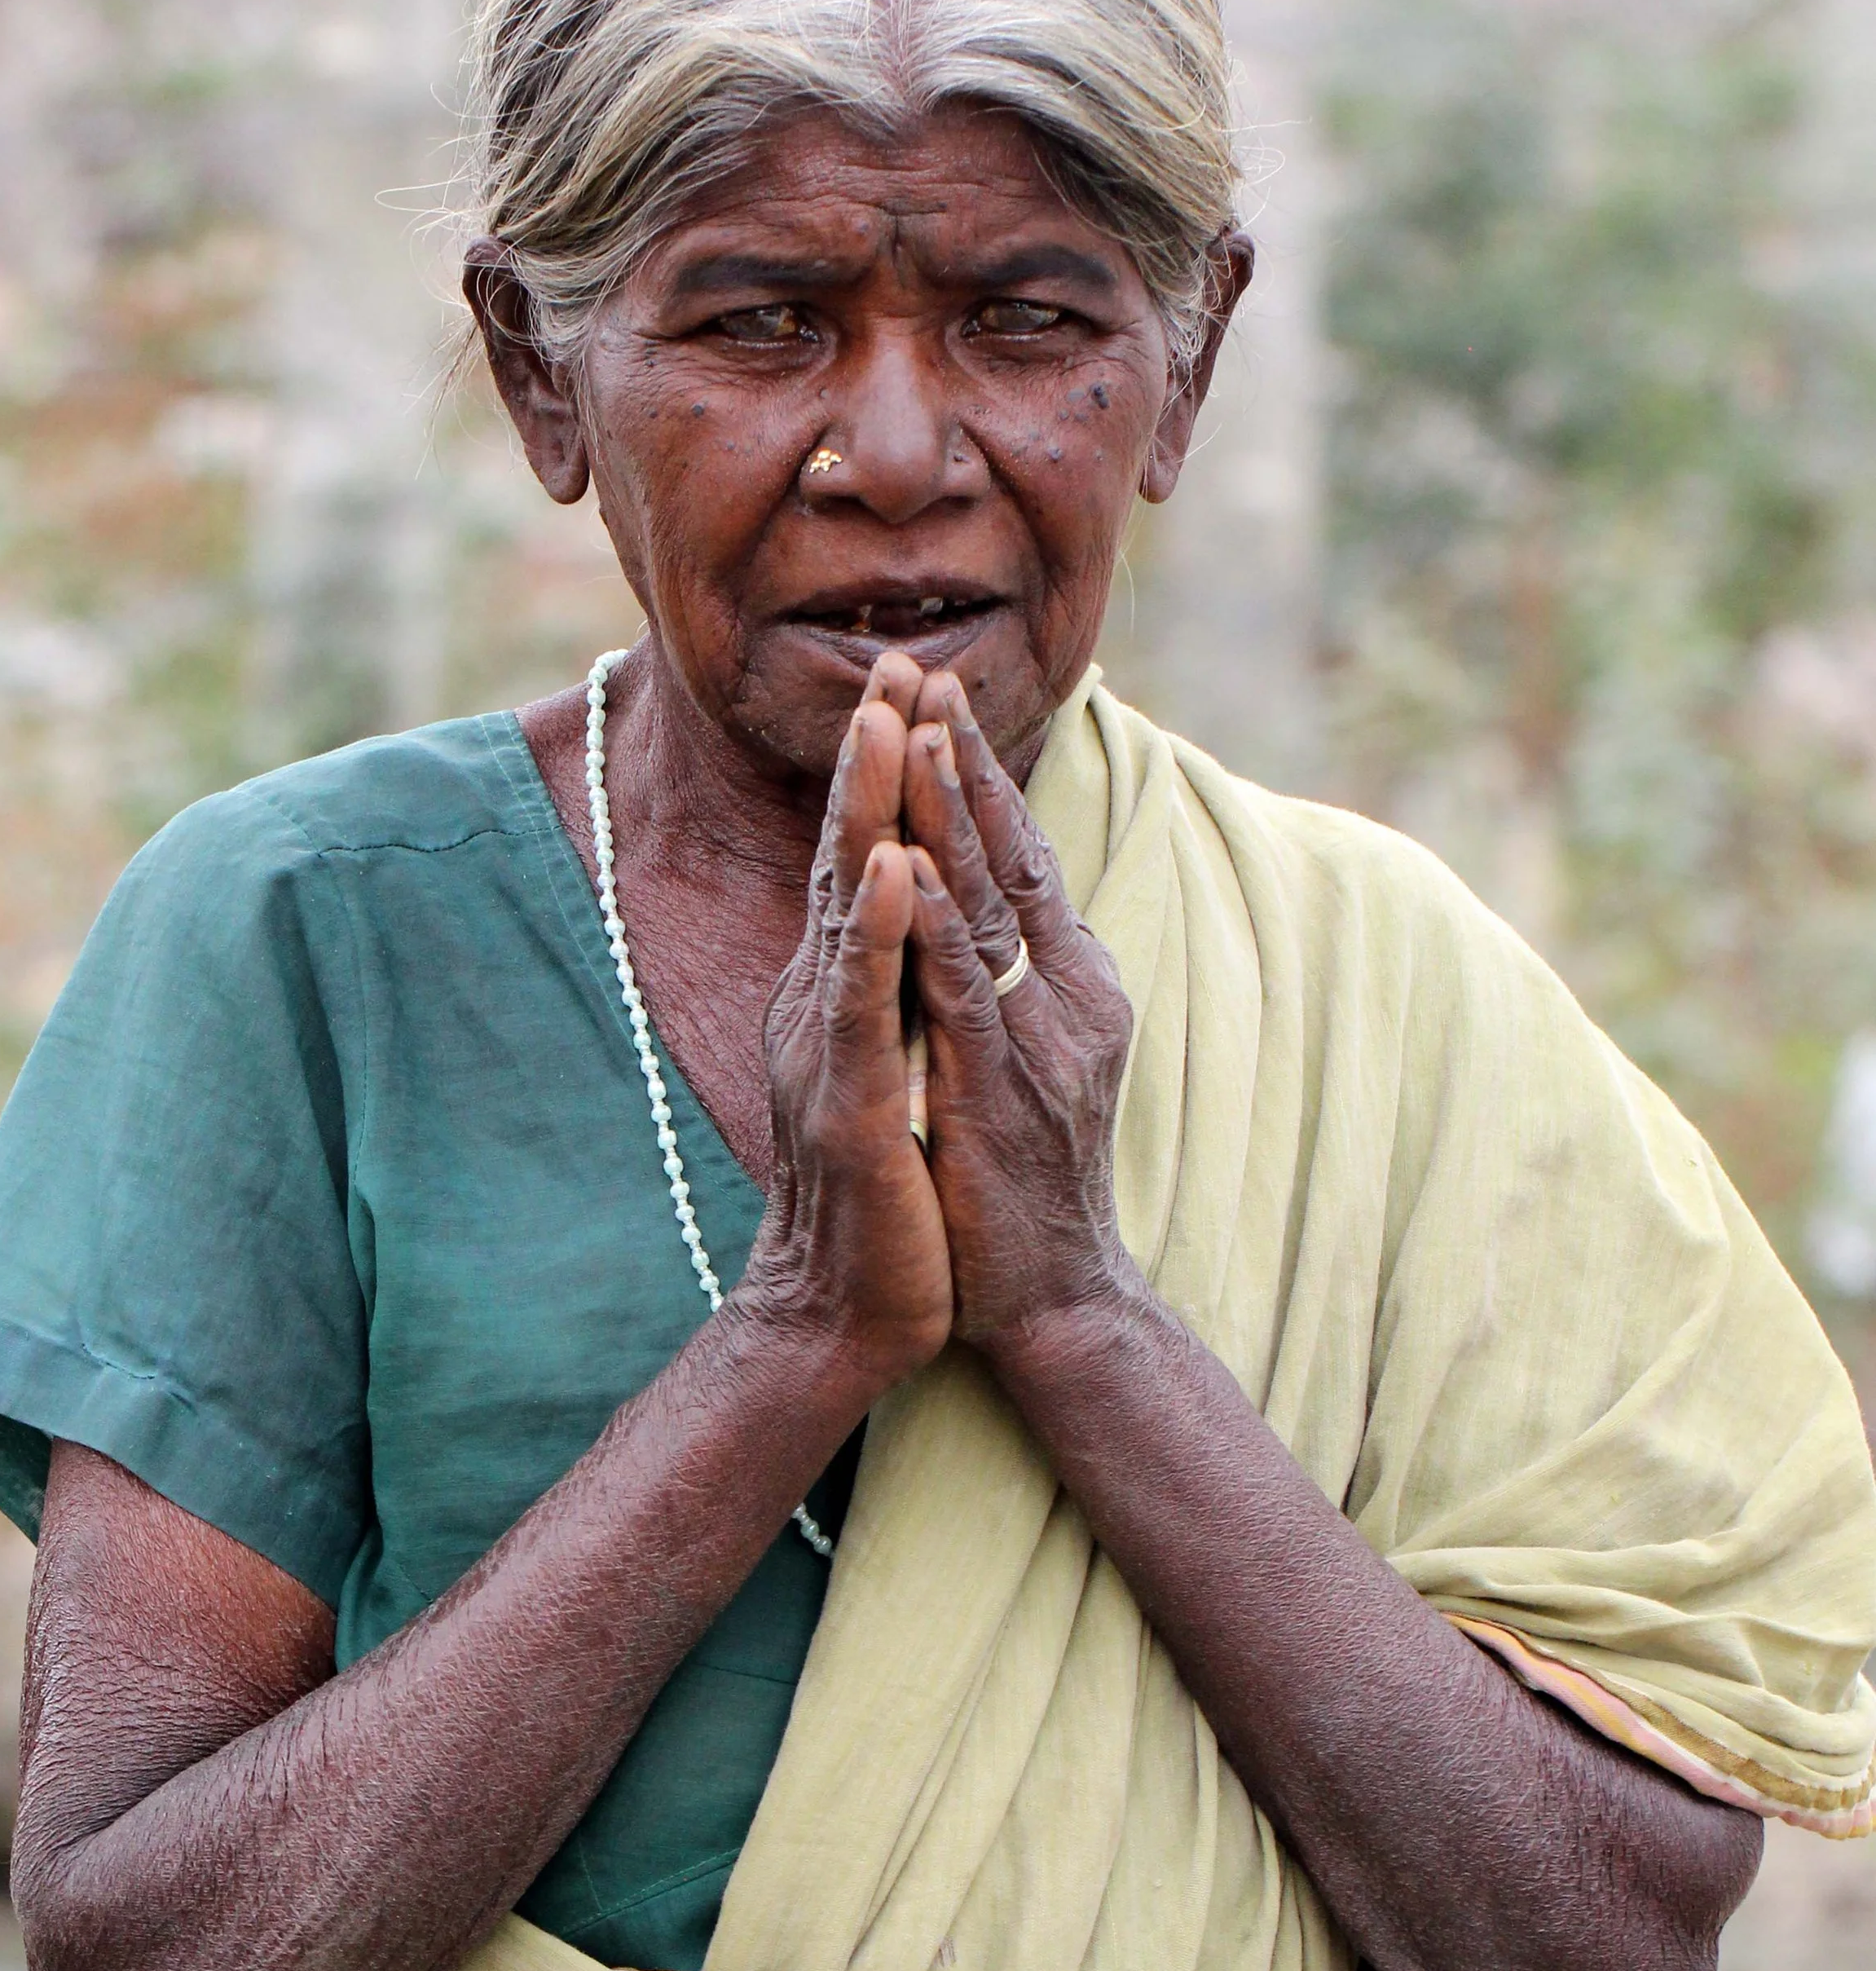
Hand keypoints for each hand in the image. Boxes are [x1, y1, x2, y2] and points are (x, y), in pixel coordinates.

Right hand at [741, 679, 953, 1390]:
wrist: (844, 1313)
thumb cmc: (882, 1197)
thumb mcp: (892, 1070)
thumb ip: (892, 997)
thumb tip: (912, 927)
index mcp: (844, 995)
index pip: (868, 863)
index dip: (887, 778)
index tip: (910, 686)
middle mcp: (825, 1004)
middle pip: (851, 858)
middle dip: (873, 759)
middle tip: (894, 663)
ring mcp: (829, 1047)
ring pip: (850, 910)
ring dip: (868, 812)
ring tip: (886, 725)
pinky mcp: (847, 1102)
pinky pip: (864, 1001)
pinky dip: (879, 930)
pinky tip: (896, 868)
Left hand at [898, 674, 1138, 1346]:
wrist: (1051, 1298)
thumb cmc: (1022, 1183)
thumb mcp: (1018, 1059)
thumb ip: (1004, 984)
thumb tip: (971, 914)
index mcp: (1067, 982)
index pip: (1017, 856)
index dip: (979, 775)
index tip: (938, 692)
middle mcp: (1062, 995)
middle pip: (1006, 857)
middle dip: (963, 762)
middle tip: (927, 671)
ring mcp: (1032, 1041)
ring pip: (982, 906)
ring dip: (948, 815)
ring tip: (920, 730)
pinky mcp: (991, 1092)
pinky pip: (954, 993)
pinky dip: (927, 926)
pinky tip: (902, 867)